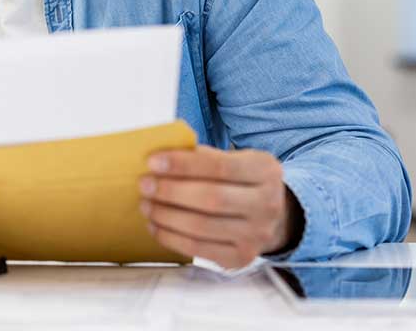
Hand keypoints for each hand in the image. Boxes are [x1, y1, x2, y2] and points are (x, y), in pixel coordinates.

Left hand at [138, 145, 301, 268]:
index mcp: (265, 170)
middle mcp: (267, 204)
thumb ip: (202, 156)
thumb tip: (160, 159)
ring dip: (166, 216)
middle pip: (211, 198)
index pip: (220, 166)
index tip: (152, 161)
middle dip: (170, 191)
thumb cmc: (239, 181)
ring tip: (146, 205)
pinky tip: (155, 225)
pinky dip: (171, 237)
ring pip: (202, 227)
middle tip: (144, 184)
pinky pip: (199, 249)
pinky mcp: (241, 258)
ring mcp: (256, 235)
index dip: (183, 164)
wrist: (271, 216)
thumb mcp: (233, 159)